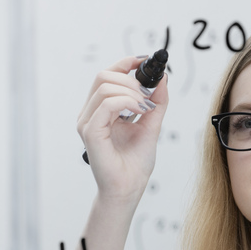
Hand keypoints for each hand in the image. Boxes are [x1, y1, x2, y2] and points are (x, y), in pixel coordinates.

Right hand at [77, 55, 168, 200]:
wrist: (129, 189)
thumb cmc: (135, 163)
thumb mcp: (151, 125)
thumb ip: (156, 102)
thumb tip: (163, 79)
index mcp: (100, 110)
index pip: (107, 76)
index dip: (125, 63)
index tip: (146, 61)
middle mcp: (90, 114)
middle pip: (103, 76)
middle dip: (131, 79)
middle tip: (149, 96)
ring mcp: (87, 123)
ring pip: (105, 86)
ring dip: (131, 92)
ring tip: (146, 107)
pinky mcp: (90, 132)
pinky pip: (106, 103)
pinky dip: (127, 102)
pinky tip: (140, 111)